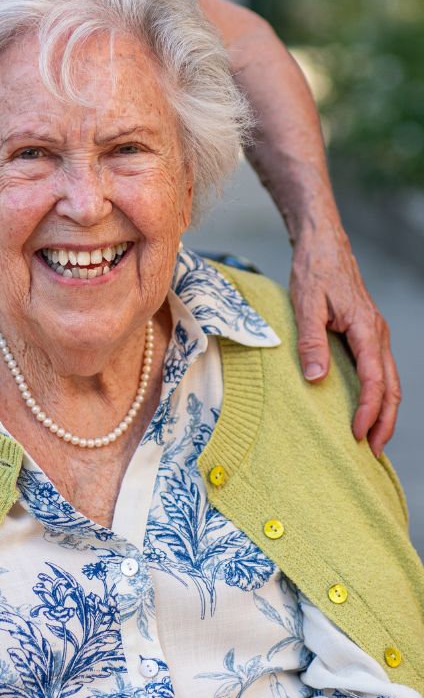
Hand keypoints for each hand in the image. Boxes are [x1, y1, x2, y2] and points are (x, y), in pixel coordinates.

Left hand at [289, 224, 400, 453]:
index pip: (375, 379)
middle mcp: (376, 334)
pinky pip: (380, 370)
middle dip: (385, 421)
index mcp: (365, 328)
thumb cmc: (314, 270)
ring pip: (390, 380)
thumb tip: (317, 377)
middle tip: (373, 452)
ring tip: (373, 439)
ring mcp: (374, 334)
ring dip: (384, 411)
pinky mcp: (366, 334)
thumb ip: (311, 340)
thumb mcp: (305, 304)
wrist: (323, 245)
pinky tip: (365, 407)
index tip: (357, 433)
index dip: (368, 410)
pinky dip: (379, 394)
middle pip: (392, 387)